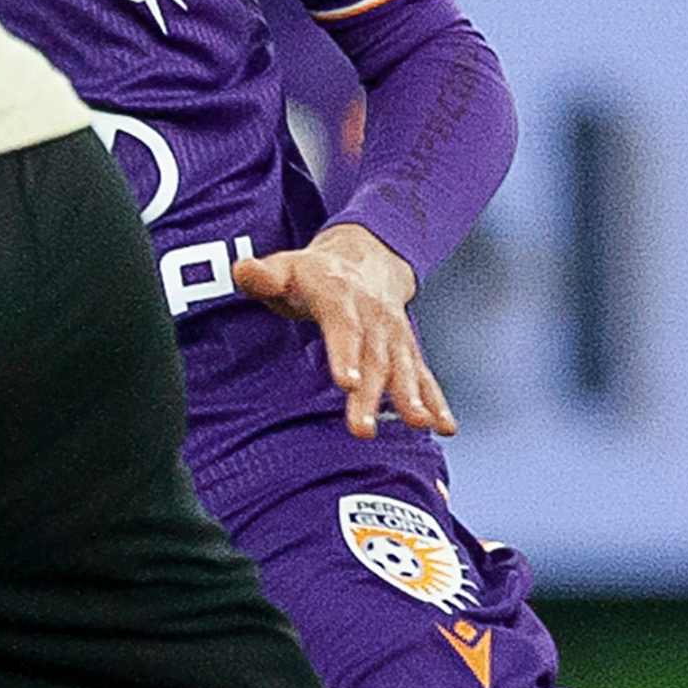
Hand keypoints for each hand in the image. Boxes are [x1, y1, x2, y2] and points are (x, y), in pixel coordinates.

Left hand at [233, 223, 454, 440]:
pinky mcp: (407, 351)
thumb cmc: (314, 274)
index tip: (346, 382)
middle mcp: (374, 317)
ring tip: (419, 425)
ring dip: (411, 399)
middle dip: (372, 394)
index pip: (344, 326)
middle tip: (364, 430)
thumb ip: (264, 276)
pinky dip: (436, 401)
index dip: (346, 353)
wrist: (367, 257)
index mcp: (341, 296)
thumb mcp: (286, 267)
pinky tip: (444, 427)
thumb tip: (242, 270)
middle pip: (373, 358)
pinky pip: (424, 377)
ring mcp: (394, 335)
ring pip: (403, 369)